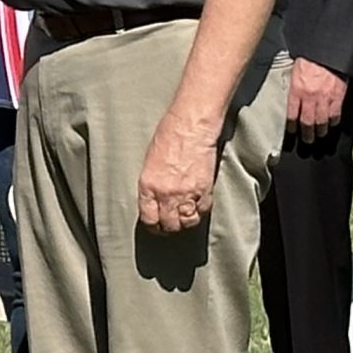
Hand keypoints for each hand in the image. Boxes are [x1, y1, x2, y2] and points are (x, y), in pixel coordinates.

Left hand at [136, 108, 221, 233]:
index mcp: (147, 186)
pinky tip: (197, 204)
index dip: (153, 225)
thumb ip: (152, 184)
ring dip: (185, 221)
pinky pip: (203, 211)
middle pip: (169, 225)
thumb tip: (155, 200)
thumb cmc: (168, 136)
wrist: (191, 126)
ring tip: (184, 216)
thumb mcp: (149, 162)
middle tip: (171, 222)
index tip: (156, 225)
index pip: (149, 218)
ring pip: (187, 222)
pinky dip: (200, 210)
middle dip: (169, 226)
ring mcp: (187, 194)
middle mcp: (166, 194)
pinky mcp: (205, 190)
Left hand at [287, 57, 348, 141]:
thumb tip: (294, 99)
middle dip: (307, 134)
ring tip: (319, 136)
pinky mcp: (338, 96)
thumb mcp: (296, 72)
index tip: (292, 133)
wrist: (327, 51)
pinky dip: (334, 121)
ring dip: (320, 131)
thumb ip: (295, 87)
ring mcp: (324, 98)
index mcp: (296, 91)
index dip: (291, 126)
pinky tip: (333, 125)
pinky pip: (335, 114)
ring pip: (321, 121)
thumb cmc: (310, 58)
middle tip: (307, 141)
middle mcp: (309, 97)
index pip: (292, 115)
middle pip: (307, 122)